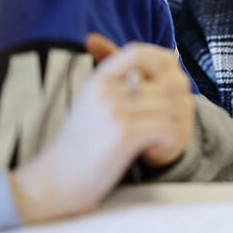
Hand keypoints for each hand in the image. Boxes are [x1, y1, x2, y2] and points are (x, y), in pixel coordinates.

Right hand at [10, 34, 193, 223]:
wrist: (54, 180)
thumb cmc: (78, 145)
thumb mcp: (90, 104)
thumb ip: (113, 83)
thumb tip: (142, 65)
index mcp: (98, 79)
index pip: (137, 51)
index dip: (162, 60)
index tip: (170, 78)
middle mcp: (105, 90)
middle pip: (165, 81)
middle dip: (179, 101)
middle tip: (171, 120)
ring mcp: (114, 111)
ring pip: (170, 105)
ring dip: (175, 125)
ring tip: (160, 140)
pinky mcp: (124, 135)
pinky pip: (166, 127)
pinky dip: (169, 141)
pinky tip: (153, 152)